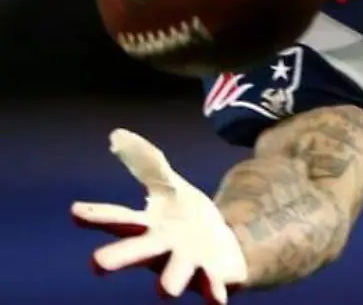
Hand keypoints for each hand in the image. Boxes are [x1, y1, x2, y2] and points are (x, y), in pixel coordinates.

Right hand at [71, 129, 247, 303]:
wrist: (227, 247)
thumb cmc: (187, 218)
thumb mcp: (170, 187)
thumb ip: (147, 164)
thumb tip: (116, 134)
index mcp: (148, 228)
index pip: (118, 219)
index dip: (96, 216)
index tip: (76, 211)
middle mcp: (161, 250)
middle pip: (136, 253)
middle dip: (118, 258)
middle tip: (96, 263)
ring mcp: (187, 266)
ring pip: (174, 276)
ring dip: (169, 282)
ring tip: (163, 292)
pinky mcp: (214, 278)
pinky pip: (212, 287)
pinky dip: (213, 292)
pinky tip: (217, 297)